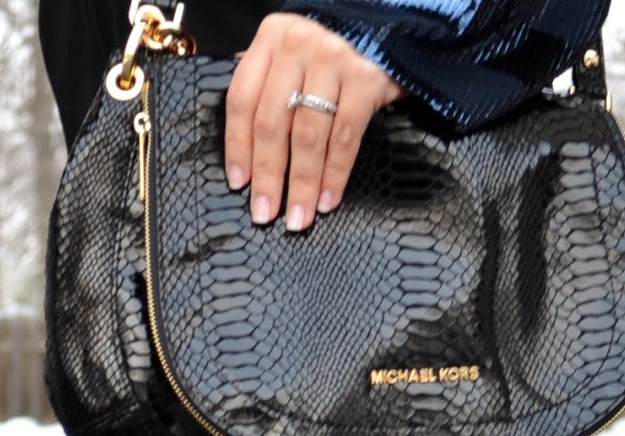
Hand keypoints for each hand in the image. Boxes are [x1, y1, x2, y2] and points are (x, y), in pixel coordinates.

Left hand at [224, 13, 404, 232]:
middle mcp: (298, 45)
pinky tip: (326, 201)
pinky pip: (345, 138)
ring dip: (301, 184)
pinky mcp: (365, 81)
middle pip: (272, 122)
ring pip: (307, 135)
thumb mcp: (291, 55)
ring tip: (297, 218)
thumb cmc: (331, 53)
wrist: (387, 29)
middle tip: (265, 213)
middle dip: (268, 175)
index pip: (243, 99)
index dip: (237, 146)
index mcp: (271, 38)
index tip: (239, 184)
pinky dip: (334, 175)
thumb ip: (267, 85)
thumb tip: (244, 148)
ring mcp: (333, 61)